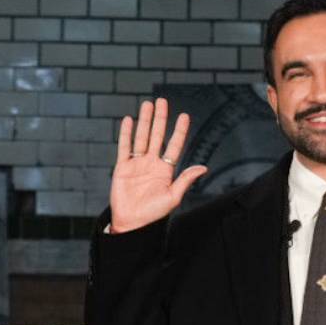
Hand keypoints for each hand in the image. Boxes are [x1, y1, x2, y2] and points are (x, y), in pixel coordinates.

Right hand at [107, 98, 208, 232]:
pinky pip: (124, 147)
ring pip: (141, 137)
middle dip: (160, 119)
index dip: (179, 131)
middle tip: (162, 101)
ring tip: (147, 104)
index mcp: (166, 170)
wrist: (132, 224)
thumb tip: (203, 168)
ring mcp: (137, 164)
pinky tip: (128, 120)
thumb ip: (185, 180)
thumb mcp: (173, 197)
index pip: (174, 145)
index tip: (184, 116)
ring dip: (144, 121)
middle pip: (157, 136)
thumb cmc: (153, 215)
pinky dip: (126, 134)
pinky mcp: (122, 168)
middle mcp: (152, 164)